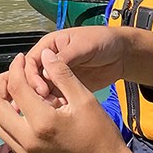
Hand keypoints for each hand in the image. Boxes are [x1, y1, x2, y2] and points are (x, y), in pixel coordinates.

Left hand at [0, 49, 152, 152]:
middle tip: (13, 74)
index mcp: (42, 122)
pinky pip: (7, 138)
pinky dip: (9, 121)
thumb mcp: (85, 100)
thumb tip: (46, 55)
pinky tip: (27, 114)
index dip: (15, 68)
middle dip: (0, 84)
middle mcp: (27, 141)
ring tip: (18, 93)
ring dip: (1, 104)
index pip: (15, 87)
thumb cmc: (101, 136)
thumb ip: (63, 75)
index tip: (21, 59)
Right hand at [19, 26, 152, 100]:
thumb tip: (45, 70)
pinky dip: (55, 105)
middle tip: (45, 101)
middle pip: (32, 78)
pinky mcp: (66, 88)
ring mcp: (57, 76)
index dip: (32, 76)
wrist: (121, 54)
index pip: (31, 62)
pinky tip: (62, 111)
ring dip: (44, 100)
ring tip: (54, 108)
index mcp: (50, 46)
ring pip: (42, 91)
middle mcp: (50, 62)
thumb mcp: (83, 45)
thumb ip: (65, 57)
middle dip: (35, 90)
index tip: (41, 88)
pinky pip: (55, 98)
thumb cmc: (103, 40)